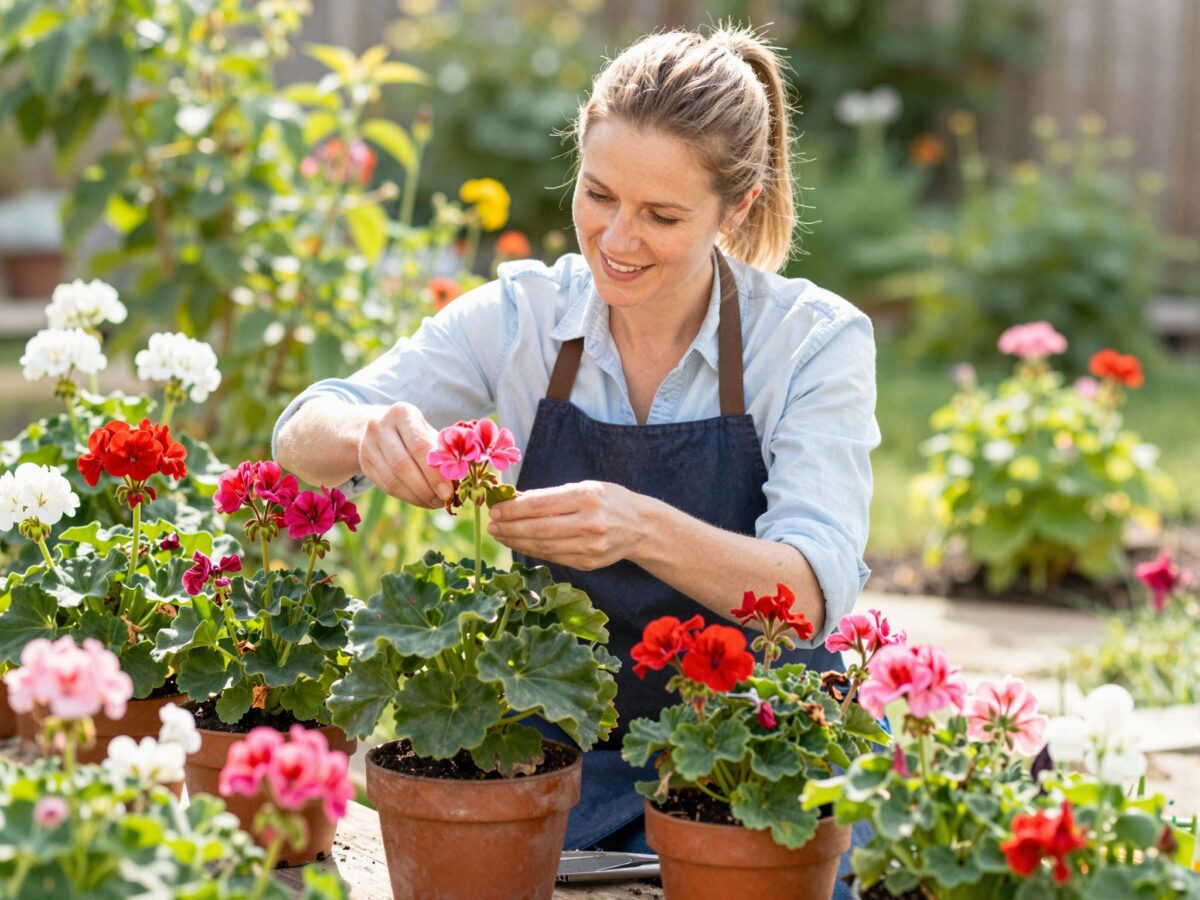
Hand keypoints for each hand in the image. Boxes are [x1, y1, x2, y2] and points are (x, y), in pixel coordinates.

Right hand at [356, 402, 452, 507]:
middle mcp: (380, 427)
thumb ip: (443, 451)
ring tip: (436, 503)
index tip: (449, 491)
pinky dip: (408, 497)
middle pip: (402, 465)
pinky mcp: (365, 464)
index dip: (434, 472)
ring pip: (393, 480)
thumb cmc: (414, 432)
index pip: (419, 446)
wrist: (379, 427)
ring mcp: (368, 446)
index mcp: (402, 414)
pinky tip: (422, 501)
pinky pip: (387, 487)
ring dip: (417, 497)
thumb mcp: (428, 431)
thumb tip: (460, 477)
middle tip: (444, 500)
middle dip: (426, 488)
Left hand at [487, 480, 646, 570]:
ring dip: (517, 542)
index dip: (514, 509)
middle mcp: (590, 523)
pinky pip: (553, 557)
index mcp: (587, 497)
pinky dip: (533, 551)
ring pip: (544, 546)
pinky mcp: (589, 563)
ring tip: (500, 536)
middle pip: (539, 528)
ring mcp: (590, 546)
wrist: (642, 526)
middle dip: (510, 528)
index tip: (495, 510)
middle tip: (492, 526)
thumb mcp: (585, 488)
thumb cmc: (608, 501)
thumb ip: (551, 496)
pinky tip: (519, 544)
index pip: (541, 505)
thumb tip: (513, 500)